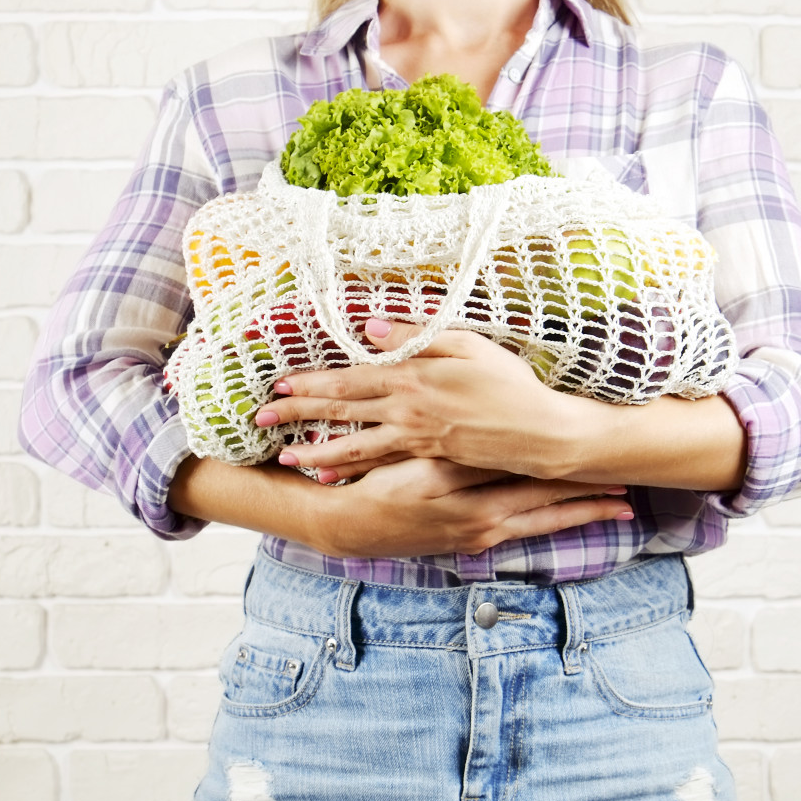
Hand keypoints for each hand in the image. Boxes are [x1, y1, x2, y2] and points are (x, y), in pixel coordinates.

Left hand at [254, 318, 574, 482]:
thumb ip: (418, 335)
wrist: (539, 434)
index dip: (311, 382)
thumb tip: (371, 328)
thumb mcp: (467, 344)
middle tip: (260, 416)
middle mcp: (405, 411)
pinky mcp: (426, 457)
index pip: (349, 379)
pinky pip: (379, 463)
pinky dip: (350, 467)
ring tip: (283, 456)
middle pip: (340, 411)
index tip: (278, 382)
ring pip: (353, 444)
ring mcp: (414, 439)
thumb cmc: (509, 384)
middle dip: (297, 413)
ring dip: (315, 448)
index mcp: (412, 377)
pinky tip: (328, 472)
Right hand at [311, 457, 631, 558]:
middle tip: (630, 491)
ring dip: (580, 515)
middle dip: (591, 497)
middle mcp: (483, 519)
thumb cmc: (378, 485)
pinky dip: (551, 525)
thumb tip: (503, 436)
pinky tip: (571, 520)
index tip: (606, 460)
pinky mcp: (473, 544)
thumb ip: (456, 446)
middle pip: (548, 504)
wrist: (349, 527)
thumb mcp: (415, 461)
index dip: (573, 468)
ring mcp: (481, 535)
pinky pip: (524, 534)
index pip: (534, 476)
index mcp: (471, 491)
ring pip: (542, 523)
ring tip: (618, 510)